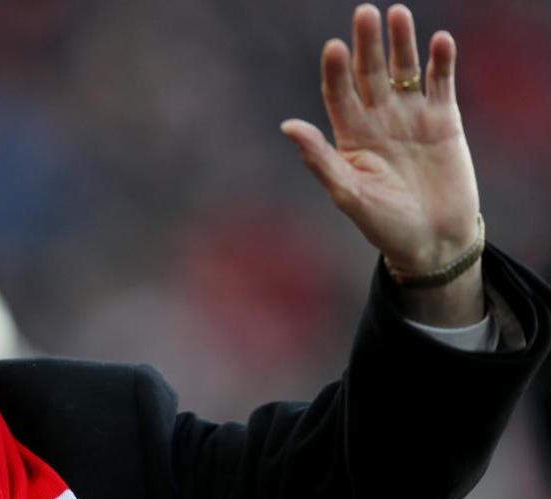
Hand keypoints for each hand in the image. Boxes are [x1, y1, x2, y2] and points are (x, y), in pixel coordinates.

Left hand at [281, 3, 483, 325]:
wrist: (432, 242)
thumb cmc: (384, 225)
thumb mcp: (348, 193)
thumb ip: (320, 159)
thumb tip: (288, 126)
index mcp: (351, 136)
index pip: (339, 95)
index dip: (336, 72)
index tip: (333, 48)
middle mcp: (379, 120)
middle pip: (370, 74)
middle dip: (366, 45)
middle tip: (364, 13)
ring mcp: (411, 118)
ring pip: (405, 71)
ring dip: (402, 44)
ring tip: (397, 15)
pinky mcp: (444, 121)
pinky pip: (441, 84)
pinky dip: (442, 63)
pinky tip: (439, 41)